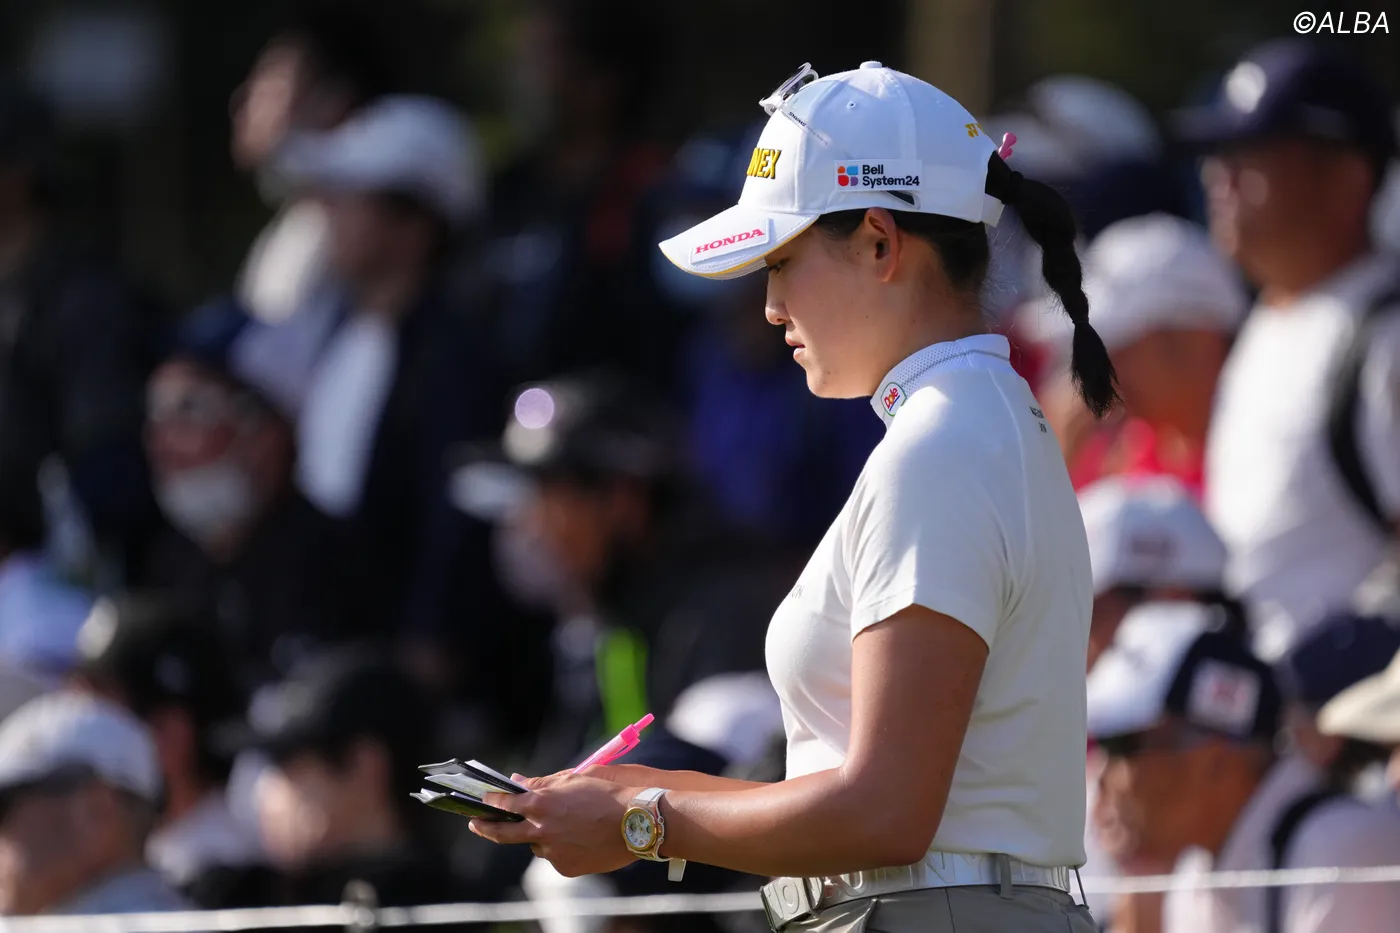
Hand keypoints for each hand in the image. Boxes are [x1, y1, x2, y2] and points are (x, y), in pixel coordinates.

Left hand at [468, 775, 640, 876]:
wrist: (637, 822)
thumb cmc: (607, 795)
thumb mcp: (574, 780)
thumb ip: (542, 784)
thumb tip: (517, 782)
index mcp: (542, 804)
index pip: (506, 803)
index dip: (492, 801)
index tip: (483, 800)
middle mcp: (542, 830)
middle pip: (503, 833)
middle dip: (486, 828)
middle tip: (476, 824)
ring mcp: (553, 852)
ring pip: (537, 844)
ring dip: (541, 835)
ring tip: (567, 825)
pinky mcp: (565, 868)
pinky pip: (555, 856)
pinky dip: (560, 848)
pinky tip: (580, 838)